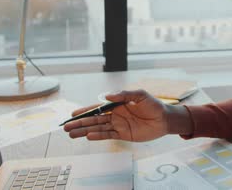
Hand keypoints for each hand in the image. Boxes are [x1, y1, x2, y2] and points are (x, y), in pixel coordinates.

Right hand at [63, 90, 191, 141]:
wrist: (165, 119)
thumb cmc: (154, 105)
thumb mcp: (140, 95)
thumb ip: (124, 94)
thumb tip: (107, 95)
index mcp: (117, 104)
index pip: (98, 107)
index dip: (85, 110)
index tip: (73, 113)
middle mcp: (115, 115)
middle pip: (94, 119)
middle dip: (80, 122)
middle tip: (66, 126)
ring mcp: (118, 125)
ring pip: (98, 128)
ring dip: (85, 131)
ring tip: (71, 134)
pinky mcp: (124, 135)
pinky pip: (108, 135)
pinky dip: (98, 136)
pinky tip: (88, 136)